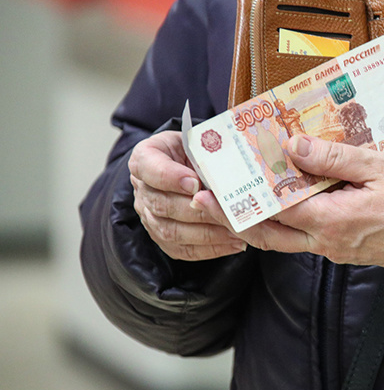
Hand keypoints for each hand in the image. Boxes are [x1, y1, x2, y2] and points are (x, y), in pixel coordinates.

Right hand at [128, 131, 246, 260]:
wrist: (186, 164)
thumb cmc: (194, 150)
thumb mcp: (197, 140)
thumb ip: (205, 153)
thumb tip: (227, 173)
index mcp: (145, 157)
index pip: (150, 169)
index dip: (171, 178)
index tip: (196, 182)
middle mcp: (141, 189)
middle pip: (162, 205)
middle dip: (198, 210)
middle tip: (226, 211)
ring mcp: (148, 216)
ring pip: (171, 231)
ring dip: (207, 233)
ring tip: (237, 231)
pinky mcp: (161, 237)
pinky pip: (182, 249)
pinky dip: (210, 249)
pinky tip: (234, 243)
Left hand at [193, 135, 383, 275]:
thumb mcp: (379, 168)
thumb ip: (334, 157)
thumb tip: (293, 146)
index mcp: (331, 220)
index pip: (273, 208)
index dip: (242, 194)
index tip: (215, 182)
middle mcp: (324, 241)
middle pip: (265, 233)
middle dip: (231, 217)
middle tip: (202, 198)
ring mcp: (330, 250)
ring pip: (278, 241)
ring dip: (250, 224)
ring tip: (226, 205)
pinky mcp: (338, 250)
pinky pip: (297, 240)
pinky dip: (277, 226)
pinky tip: (271, 208)